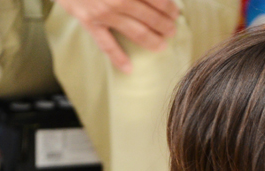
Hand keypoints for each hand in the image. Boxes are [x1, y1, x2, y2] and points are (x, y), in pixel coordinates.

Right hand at [56, 0, 180, 72]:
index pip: (158, 0)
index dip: (170, 7)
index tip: (175, 12)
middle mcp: (119, 0)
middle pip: (152, 18)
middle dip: (166, 25)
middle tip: (172, 30)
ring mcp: (104, 13)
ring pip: (137, 32)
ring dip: (153, 41)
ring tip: (162, 45)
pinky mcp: (89, 22)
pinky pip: (106, 44)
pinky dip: (118, 58)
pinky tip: (129, 69)